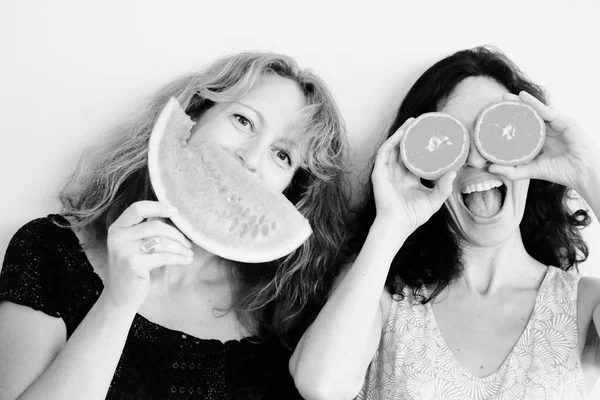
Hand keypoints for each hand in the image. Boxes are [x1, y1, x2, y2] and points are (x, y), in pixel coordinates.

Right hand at [102, 201, 193, 310]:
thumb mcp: (134, 246)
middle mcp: (118, 236)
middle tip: (188, 243)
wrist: (120, 297)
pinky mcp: (133, 263)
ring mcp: (124, 250)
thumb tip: (172, 216)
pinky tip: (186, 260)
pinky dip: (179, 258)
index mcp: (117, 228)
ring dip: (180, 247)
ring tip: (188, 252)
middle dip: (177, 234)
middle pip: (156, 226)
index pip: (138, 208)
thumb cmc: (133, 269)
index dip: (159, 207)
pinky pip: (164, 256)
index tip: (176, 211)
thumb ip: (146, 230)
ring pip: (162, 241)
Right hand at [371, 118, 455, 232]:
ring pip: (394, 147)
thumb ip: (444, 187)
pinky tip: (401, 134)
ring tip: (411, 122)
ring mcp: (387, 171)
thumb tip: (454, 172)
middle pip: (403, 148)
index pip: (415, 156)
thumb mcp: (434, 199)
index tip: (432, 134)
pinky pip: (385, 153)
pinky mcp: (379, 172)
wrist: (399, 224)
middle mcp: (398, 172)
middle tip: (422, 122)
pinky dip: (392, 142)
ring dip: (401, 133)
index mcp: (409, 177)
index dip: (422, 145)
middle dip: (411, 134)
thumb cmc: (415, 215)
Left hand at [489, 91, 598, 193]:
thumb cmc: (561, 172)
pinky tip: (522, 96)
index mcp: (540, 140)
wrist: (582, 173)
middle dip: (512, 109)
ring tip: (504, 98)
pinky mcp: (564, 121)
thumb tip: (490, 168)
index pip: (522, 128)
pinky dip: (533, 103)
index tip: (492, 119)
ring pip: (535, 111)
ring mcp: (556, 124)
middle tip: (495, 104)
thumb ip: (511, 170)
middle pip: (527, 117)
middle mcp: (547, 130)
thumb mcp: (531, 171)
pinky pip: (546, 110)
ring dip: (520, 102)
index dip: (509, 123)